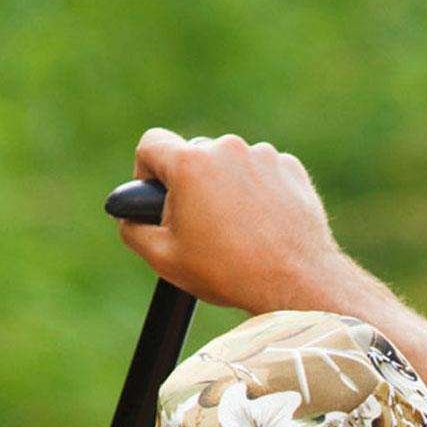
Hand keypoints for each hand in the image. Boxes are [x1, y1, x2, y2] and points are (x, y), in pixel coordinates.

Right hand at [117, 128, 363, 312]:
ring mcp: (263, 156)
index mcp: (190, 163)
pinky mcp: (290, 167)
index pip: (151, 144)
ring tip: (236, 230)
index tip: (155, 194)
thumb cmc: (228, 272)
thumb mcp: (164, 258)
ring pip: (230, 164)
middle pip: (193, 155)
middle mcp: (226, 148)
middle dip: (190, 183)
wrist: (297, 282)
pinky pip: (262, 172)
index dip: (146, 170)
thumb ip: (133, 229)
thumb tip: (129, 215)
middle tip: (199, 223)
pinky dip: (258, 192)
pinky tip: (263, 225)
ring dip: (226, 187)